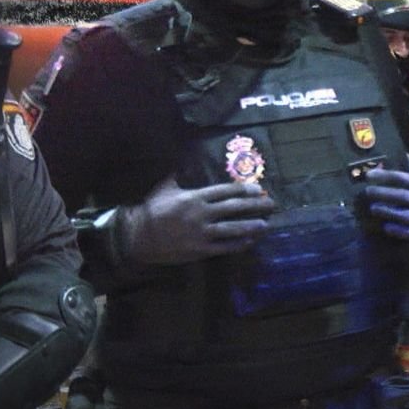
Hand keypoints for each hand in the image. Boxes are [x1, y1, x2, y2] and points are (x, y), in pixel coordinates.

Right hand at [119, 177, 274, 265]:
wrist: (136, 237)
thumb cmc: (150, 210)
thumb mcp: (163, 188)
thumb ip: (177, 175)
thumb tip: (181, 158)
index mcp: (194, 197)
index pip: (225, 191)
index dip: (244, 189)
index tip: (258, 189)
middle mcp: (201, 214)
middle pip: (234, 208)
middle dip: (255, 205)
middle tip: (272, 204)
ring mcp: (201, 233)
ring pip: (232, 229)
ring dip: (251, 226)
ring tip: (266, 224)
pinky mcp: (199, 250)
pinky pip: (223, 247)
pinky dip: (238, 244)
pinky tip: (249, 242)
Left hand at [363, 155, 408, 241]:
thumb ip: (407, 165)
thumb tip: (383, 159)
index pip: (402, 178)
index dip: (384, 176)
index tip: (368, 175)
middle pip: (403, 196)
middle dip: (383, 194)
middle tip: (367, 192)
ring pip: (406, 215)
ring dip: (388, 212)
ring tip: (372, 208)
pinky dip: (398, 230)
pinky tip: (386, 227)